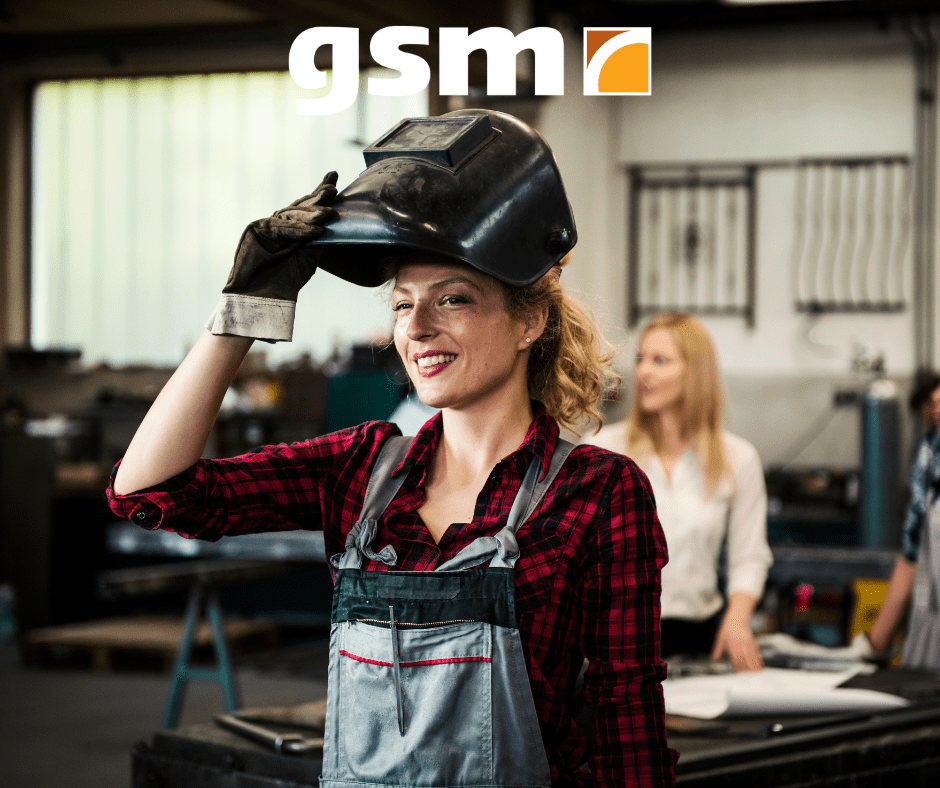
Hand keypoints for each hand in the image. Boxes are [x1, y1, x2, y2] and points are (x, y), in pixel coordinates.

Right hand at [206, 172, 337, 341]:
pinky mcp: (256, 229)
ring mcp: (267, 225)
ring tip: (329, 211)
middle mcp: (280, 224)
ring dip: (311, 213)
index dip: (319, 193)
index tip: (334, 176)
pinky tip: (315, 230)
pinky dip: (298, 229)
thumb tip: (331, 222)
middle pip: (300, 206)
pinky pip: (281, 226)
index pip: (307, 208)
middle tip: (333, 189)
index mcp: (292, 229)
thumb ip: (316, 238)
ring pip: (291, 214)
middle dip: (317, 197)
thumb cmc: (285, 280)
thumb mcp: (308, 256)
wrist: (261, 297)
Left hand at [711, 612, 763, 671]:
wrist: (737, 618)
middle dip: (748, 672)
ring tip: (756, 673)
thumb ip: (717, 651)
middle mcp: (742, 648)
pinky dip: (758, 659)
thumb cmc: (728, 629)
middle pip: (747, 665)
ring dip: (754, 667)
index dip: (739, 671)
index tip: (739, 674)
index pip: (737, 664)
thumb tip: (714, 659)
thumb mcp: (720, 640)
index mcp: (733, 649)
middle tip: (748, 676)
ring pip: (754, 660)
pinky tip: (759, 663)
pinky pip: (757, 654)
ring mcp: (749, 646)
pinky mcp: (753, 643)